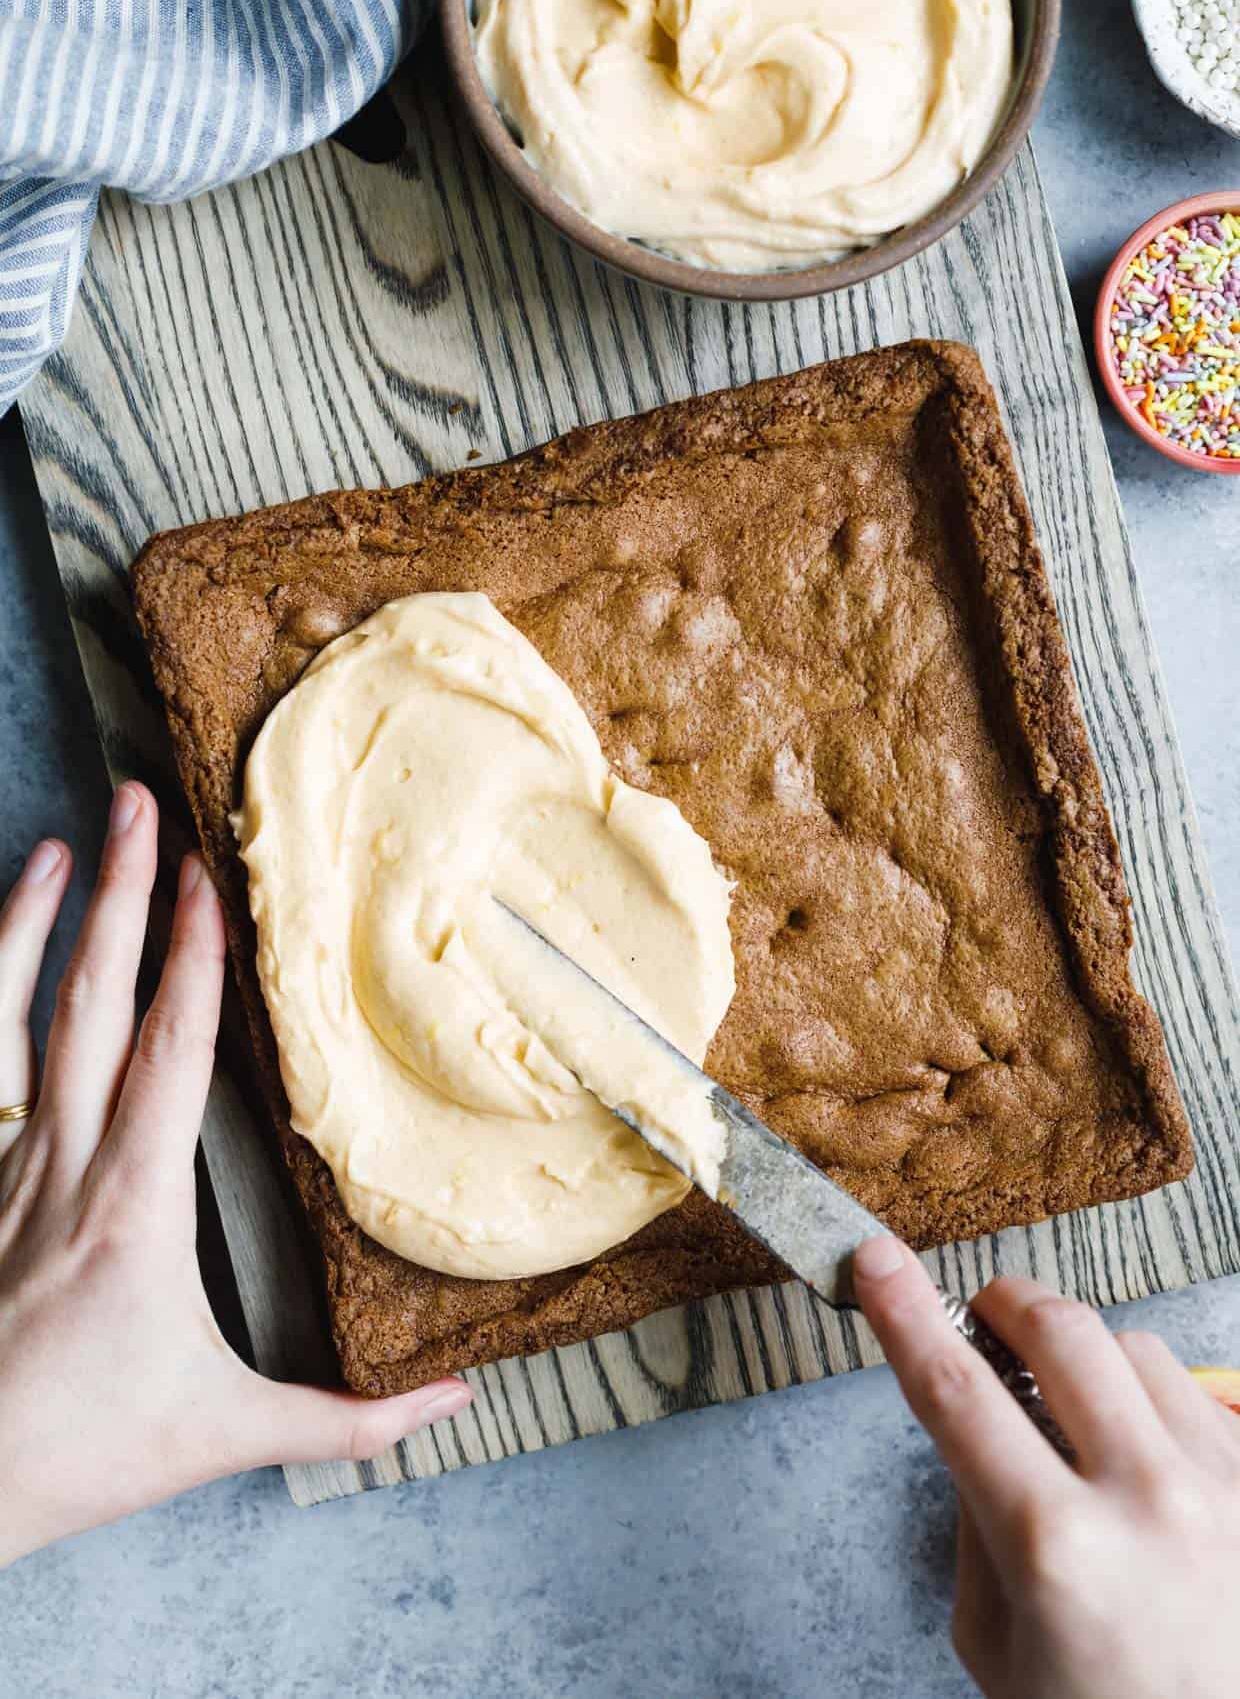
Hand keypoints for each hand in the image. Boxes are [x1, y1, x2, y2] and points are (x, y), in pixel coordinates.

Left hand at [0, 783, 470, 1566]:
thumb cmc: (83, 1451)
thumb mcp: (224, 1433)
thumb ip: (347, 1419)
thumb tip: (454, 1398)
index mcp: (134, 1207)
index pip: (170, 1052)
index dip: (191, 958)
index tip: (207, 877)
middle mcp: (61, 1165)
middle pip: (91, 1005)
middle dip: (121, 896)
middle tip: (141, 807)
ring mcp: (7, 1165)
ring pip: (15, 1019)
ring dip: (36, 923)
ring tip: (67, 843)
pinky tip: (8, 939)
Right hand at [853, 1235, 1239, 1698]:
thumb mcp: (996, 1646)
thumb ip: (976, 1521)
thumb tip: (978, 1421)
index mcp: (1057, 1548)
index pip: (957, 1391)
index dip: (905, 1313)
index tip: (876, 1260)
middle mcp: (1148, 1502)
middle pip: (1060, 1329)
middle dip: (1006, 1307)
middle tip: (986, 1323)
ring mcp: (1225, 1488)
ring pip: (1134, 1348)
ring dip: (1088, 1364)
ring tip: (1079, 1424)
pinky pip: (1197, 1394)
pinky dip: (1153, 1408)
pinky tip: (1144, 1464)